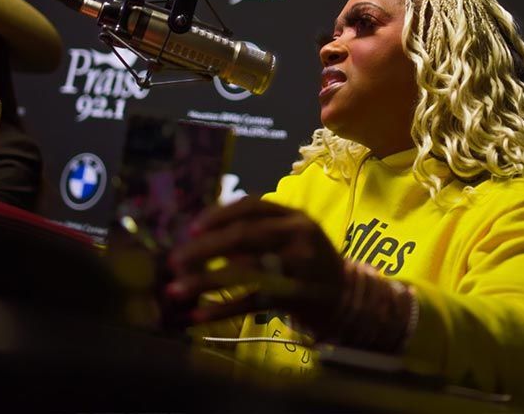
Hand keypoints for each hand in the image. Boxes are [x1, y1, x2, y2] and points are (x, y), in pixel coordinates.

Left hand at [167, 198, 344, 333]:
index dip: (218, 215)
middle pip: (243, 236)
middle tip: (175, 261)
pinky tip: (198, 317)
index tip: (191, 229)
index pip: (251, 206)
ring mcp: (297, 267)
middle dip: (203, 249)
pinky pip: (251, 302)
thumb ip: (256, 230)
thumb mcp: (290, 235)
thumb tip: (203, 238)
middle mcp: (296, 236)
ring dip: (205, 282)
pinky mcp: (294, 296)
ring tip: (176, 290)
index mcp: (293, 215)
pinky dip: (223, 310)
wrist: (348, 294)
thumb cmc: (308, 261)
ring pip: (244, 271)